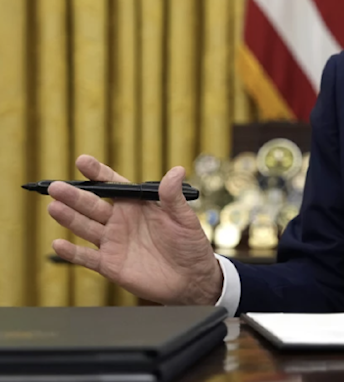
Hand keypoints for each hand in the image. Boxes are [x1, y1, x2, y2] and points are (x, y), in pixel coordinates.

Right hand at [47, 155, 222, 305]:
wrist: (191, 279)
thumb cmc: (189, 245)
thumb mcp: (183, 218)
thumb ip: (173, 196)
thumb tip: (177, 170)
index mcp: (137, 205)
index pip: (113, 185)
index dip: (98, 173)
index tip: (82, 161)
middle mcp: (121, 221)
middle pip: (92, 205)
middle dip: (74, 195)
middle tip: (56, 186)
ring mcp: (113, 242)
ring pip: (86, 227)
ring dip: (69, 217)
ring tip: (53, 206)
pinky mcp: (110, 264)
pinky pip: (87, 257)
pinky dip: (72, 252)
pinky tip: (58, 243)